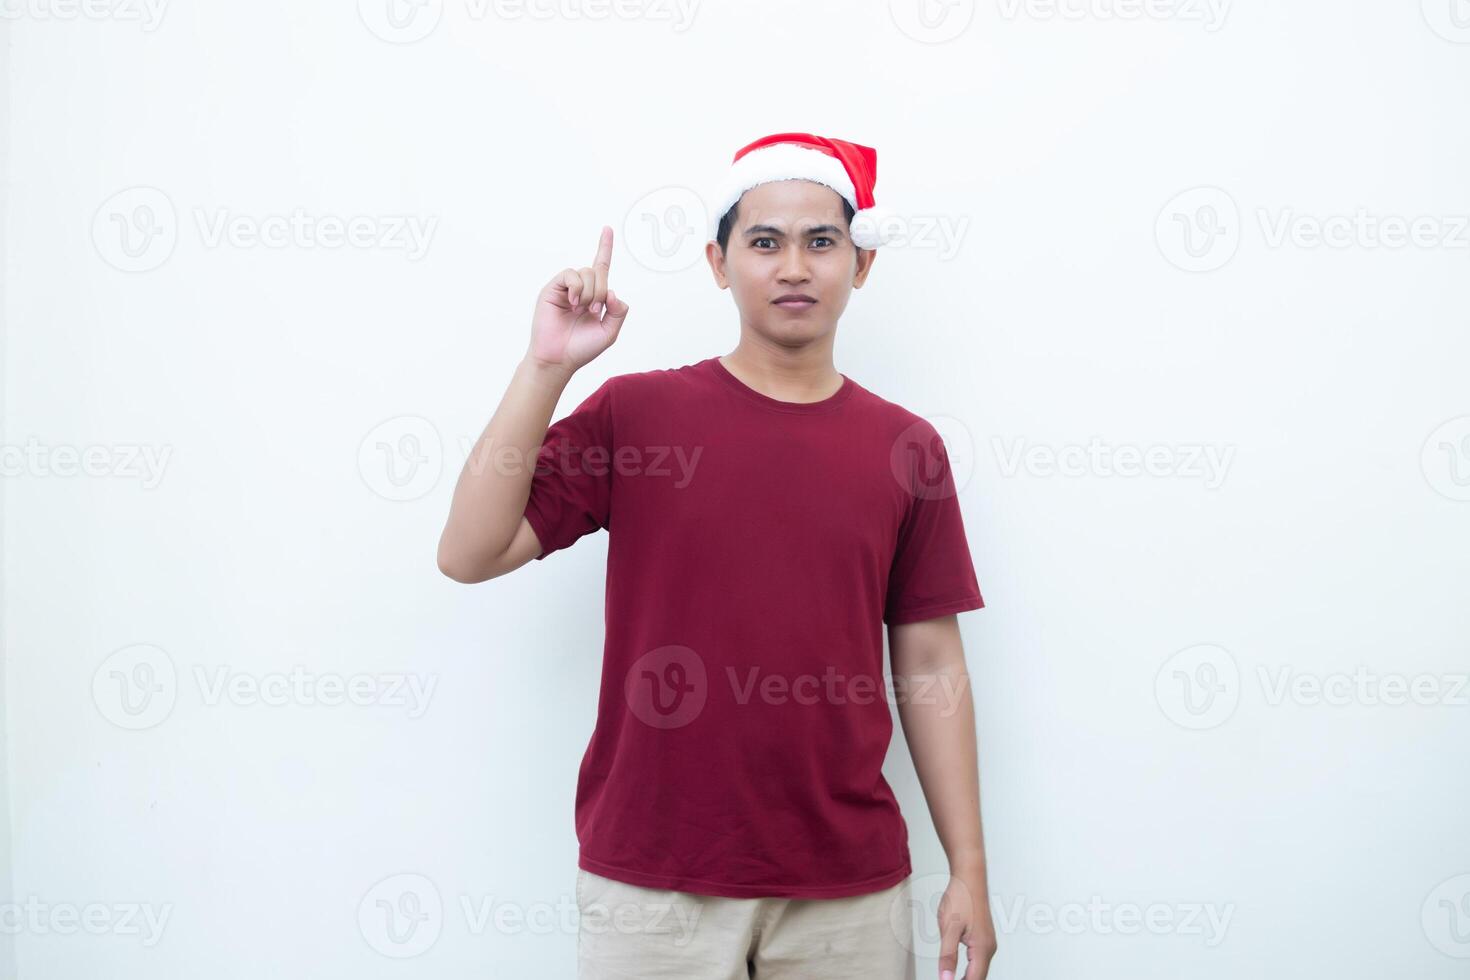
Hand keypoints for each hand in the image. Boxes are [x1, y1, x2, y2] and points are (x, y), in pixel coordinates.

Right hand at [527, 225, 629, 375]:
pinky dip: (577, 288)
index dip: (605, 248)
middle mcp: (581, 289)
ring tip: (581, 310)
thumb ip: (619, 311)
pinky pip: (570, 274)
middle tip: (594, 312)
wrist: (559, 358)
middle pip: (599, 272)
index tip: (607, 229)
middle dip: (601, 292)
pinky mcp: (553, 288)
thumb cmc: (582, 347)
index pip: (602, 267)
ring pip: (587, 272)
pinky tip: (573, 303)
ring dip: (590, 293)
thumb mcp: (610, 332)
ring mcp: (566, 288)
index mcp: (595, 297)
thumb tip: (612, 291)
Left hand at [937, 867, 996, 979]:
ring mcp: (988, 944)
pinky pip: (978, 962)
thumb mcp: (948, 928)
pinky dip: (970, 971)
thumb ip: (947, 956)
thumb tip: (945, 979)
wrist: (970, 878)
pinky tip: (959, 974)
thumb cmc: (961, 898)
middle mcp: (989, 948)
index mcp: (982, 949)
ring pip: (979, 971)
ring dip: (967, 979)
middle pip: (978, 978)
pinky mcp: (984, 939)